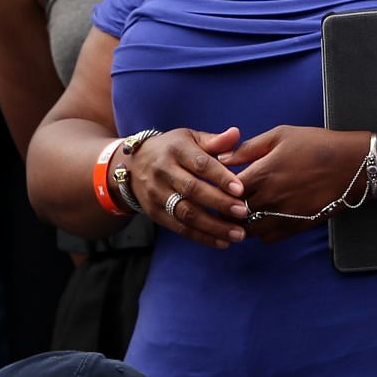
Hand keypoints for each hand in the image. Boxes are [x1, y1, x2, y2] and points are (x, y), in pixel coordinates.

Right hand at [124, 127, 247, 249]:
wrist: (132, 164)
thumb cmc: (172, 149)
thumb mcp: (190, 138)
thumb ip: (214, 141)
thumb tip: (236, 134)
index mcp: (176, 150)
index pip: (200, 164)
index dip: (220, 176)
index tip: (241, 188)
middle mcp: (164, 172)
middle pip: (193, 190)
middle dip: (220, 203)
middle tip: (244, 212)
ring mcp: (157, 194)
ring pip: (186, 213)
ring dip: (213, 226)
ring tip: (238, 233)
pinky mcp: (155, 213)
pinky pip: (179, 228)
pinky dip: (202, 237)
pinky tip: (222, 242)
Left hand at [227, 126, 368, 241]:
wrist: (354, 165)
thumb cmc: (317, 144)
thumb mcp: (282, 135)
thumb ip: (248, 148)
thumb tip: (221, 159)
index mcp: (263, 172)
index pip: (225, 191)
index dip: (217, 190)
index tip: (216, 187)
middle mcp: (270, 197)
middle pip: (233, 213)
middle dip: (225, 209)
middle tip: (222, 204)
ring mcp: (284, 215)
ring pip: (248, 230)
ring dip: (241, 224)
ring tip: (240, 215)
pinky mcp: (297, 226)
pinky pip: (268, 238)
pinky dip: (260, 232)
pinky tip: (263, 221)